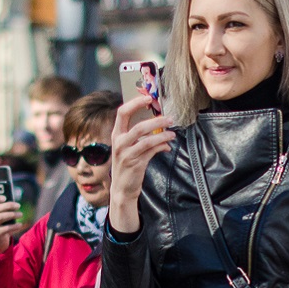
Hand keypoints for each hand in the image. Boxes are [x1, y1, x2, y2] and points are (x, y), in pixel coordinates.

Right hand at [0, 194, 24, 253]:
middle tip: (18, 206)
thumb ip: (6, 209)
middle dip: (8, 206)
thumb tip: (15, 204)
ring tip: (21, 214)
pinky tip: (20, 225)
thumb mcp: (2, 216)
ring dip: (12, 215)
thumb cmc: (2, 224)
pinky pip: (5, 228)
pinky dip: (14, 226)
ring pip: (1, 217)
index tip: (5, 198)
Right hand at [109, 95, 175, 232]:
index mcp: (116, 135)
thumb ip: (141, 136)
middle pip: (138, 126)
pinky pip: (151, 151)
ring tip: (172, 133)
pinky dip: (161, 146)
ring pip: (147, 139)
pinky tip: (167, 146)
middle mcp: (119, 143)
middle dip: (156, 121)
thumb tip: (160, 127)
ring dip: (162, 134)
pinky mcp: (135, 164)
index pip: (122, 113)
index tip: (148, 98)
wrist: (122, 189)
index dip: (135, 103)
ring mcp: (126, 154)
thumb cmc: (127, 165)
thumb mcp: (129, 148)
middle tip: (169, 118)